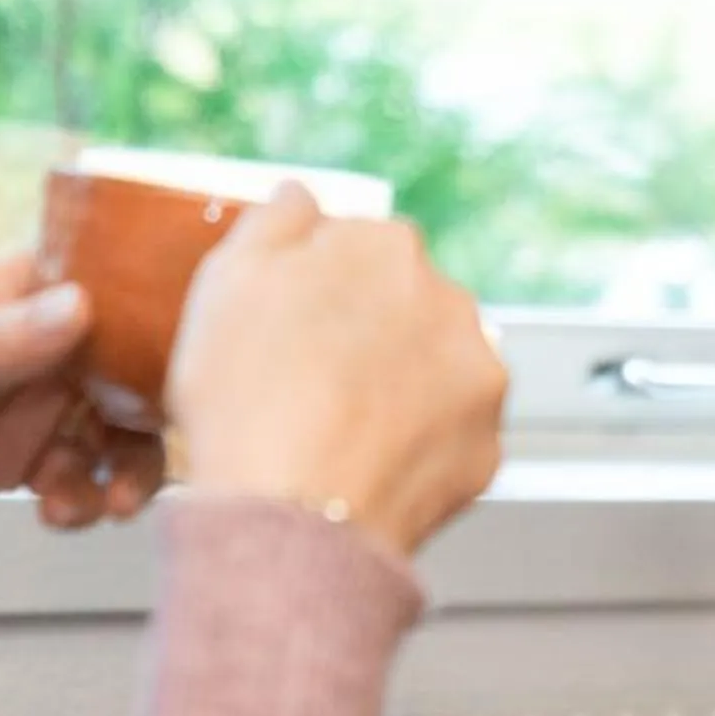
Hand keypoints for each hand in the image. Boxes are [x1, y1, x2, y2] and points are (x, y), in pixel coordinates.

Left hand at [0, 253, 166, 526]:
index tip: (189, 358)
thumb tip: (80, 307)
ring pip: (119, 429)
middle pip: (132, 368)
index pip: (113, 284)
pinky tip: (59, 514)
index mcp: (18, 293)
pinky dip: (85, 498)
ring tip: (104, 509)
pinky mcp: (26, 455)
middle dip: (150, 419)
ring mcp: (38, 400)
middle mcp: (41, 341)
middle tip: (144, 466)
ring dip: (123, 470)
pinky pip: (85, 474)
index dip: (160, 316)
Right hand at [168, 184, 507, 556]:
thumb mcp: (227, 283)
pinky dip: (416, 448)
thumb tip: (303, 194)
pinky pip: (449, 436)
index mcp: (387, 247)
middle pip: (405, 307)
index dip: (317, 292)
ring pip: (435, 369)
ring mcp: (478, 375)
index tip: (288, 331)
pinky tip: (366, 467)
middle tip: (308, 386)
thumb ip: (273, 222)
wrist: (292, 520)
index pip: (358, 251)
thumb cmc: (247, 399)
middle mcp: (450, 299)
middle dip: (368, 335)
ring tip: (337, 432)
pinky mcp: (487, 447)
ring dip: (400, 388)